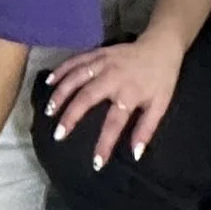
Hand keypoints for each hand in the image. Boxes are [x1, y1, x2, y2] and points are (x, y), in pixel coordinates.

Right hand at [42, 33, 184, 171]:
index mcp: (130, 93)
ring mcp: (103, 63)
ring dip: (61, 94)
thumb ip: (146, 129)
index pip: (115, 123)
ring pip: (76, 77)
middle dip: (71, 116)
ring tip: (49, 111)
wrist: (161, 46)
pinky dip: (61, 70)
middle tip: (58, 134)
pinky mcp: (98, 53)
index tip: (95, 162)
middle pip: (87, 97)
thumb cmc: (161, 79)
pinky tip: (49, 82)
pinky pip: (76, 61)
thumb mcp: (160, 105)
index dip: (105, 143)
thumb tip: (135, 154)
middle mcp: (113, 77)